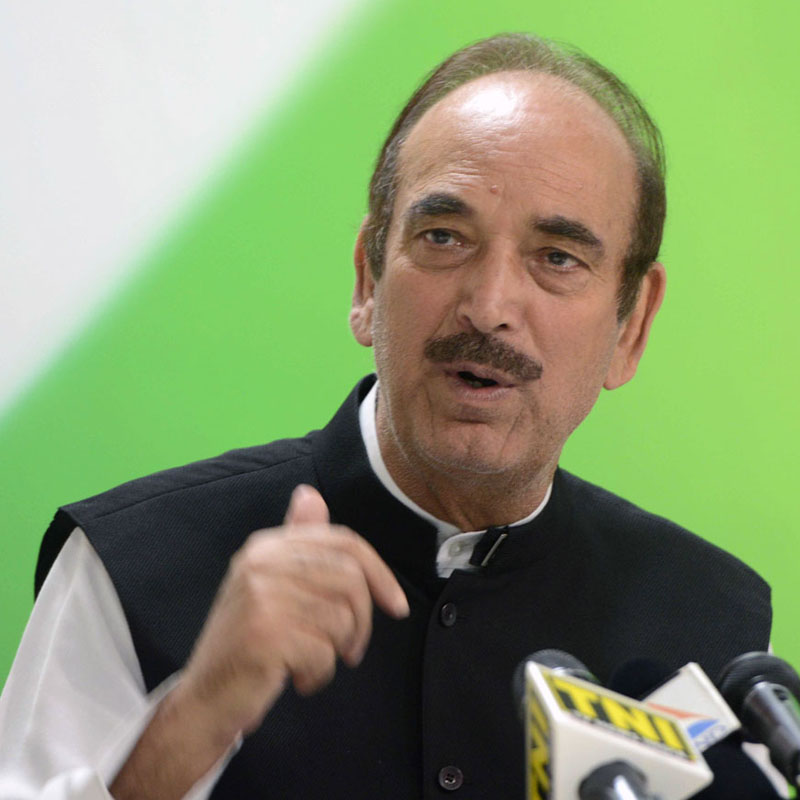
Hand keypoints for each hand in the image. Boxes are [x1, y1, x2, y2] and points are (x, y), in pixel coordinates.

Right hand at [176, 484, 408, 744]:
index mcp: (267, 546)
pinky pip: (324, 652)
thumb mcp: (271, 584)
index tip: (396, 605)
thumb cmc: (249, 642)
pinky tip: (296, 678)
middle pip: (351, 579)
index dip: (380, 573)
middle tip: (349, 649)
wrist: (205, 697)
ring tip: (311, 662)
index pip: (345, 542)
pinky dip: (319, 674)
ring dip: (336, 651)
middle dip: (362, 621)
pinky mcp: (265, 636)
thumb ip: (297, 543)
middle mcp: (262, 563)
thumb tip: (310, 494)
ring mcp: (261, 597)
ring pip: (342, 618)